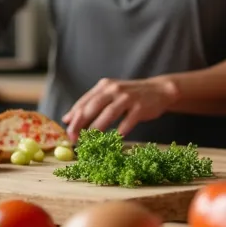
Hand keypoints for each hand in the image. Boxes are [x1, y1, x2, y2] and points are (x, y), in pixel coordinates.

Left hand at [62, 77, 178, 140]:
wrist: (159, 90)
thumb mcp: (109, 95)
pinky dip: (121, 130)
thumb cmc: (130, 96)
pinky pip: (129, 120)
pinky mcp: (141, 107)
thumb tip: (67, 118)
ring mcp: (128, 97)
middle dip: (81, 123)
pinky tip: (115, 139)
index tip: (66, 131)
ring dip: (97, 127)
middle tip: (74, 138)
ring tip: (90, 140)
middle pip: (93, 106)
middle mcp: (114, 89)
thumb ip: (90, 104)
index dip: (74, 117)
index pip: (84, 102)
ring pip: (109, 113)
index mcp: (104, 86)